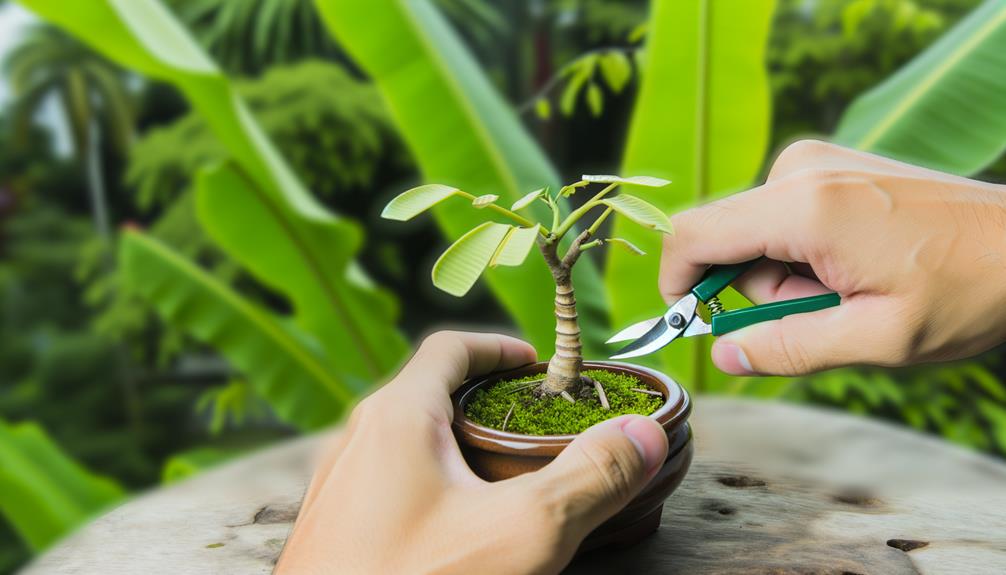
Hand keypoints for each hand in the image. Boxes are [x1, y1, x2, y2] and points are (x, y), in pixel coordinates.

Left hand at [275, 331, 667, 574]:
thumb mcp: (522, 533)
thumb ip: (589, 478)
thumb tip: (644, 431)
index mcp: (396, 418)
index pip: (450, 348)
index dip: (500, 348)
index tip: (538, 366)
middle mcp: (356, 441)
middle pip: (426, 391)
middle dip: (484, 399)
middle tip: (531, 423)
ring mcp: (338, 487)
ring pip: (403, 440)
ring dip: (454, 442)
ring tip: (499, 476)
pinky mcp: (333, 530)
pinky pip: (386, 483)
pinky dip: (428, 482)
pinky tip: (455, 527)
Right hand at [660, 140, 1005, 375]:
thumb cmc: (968, 289)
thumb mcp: (878, 339)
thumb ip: (788, 348)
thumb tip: (723, 353)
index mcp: (805, 209)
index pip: (692, 236)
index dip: (677, 284)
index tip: (693, 322)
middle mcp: (801, 171)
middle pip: (725, 240)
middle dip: (755, 291)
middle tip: (824, 314)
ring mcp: (815, 163)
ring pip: (752, 234)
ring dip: (784, 276)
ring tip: (851, 290)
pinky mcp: (827, 168)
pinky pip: (779, 219)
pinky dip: (801, 254)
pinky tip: (854, 266)